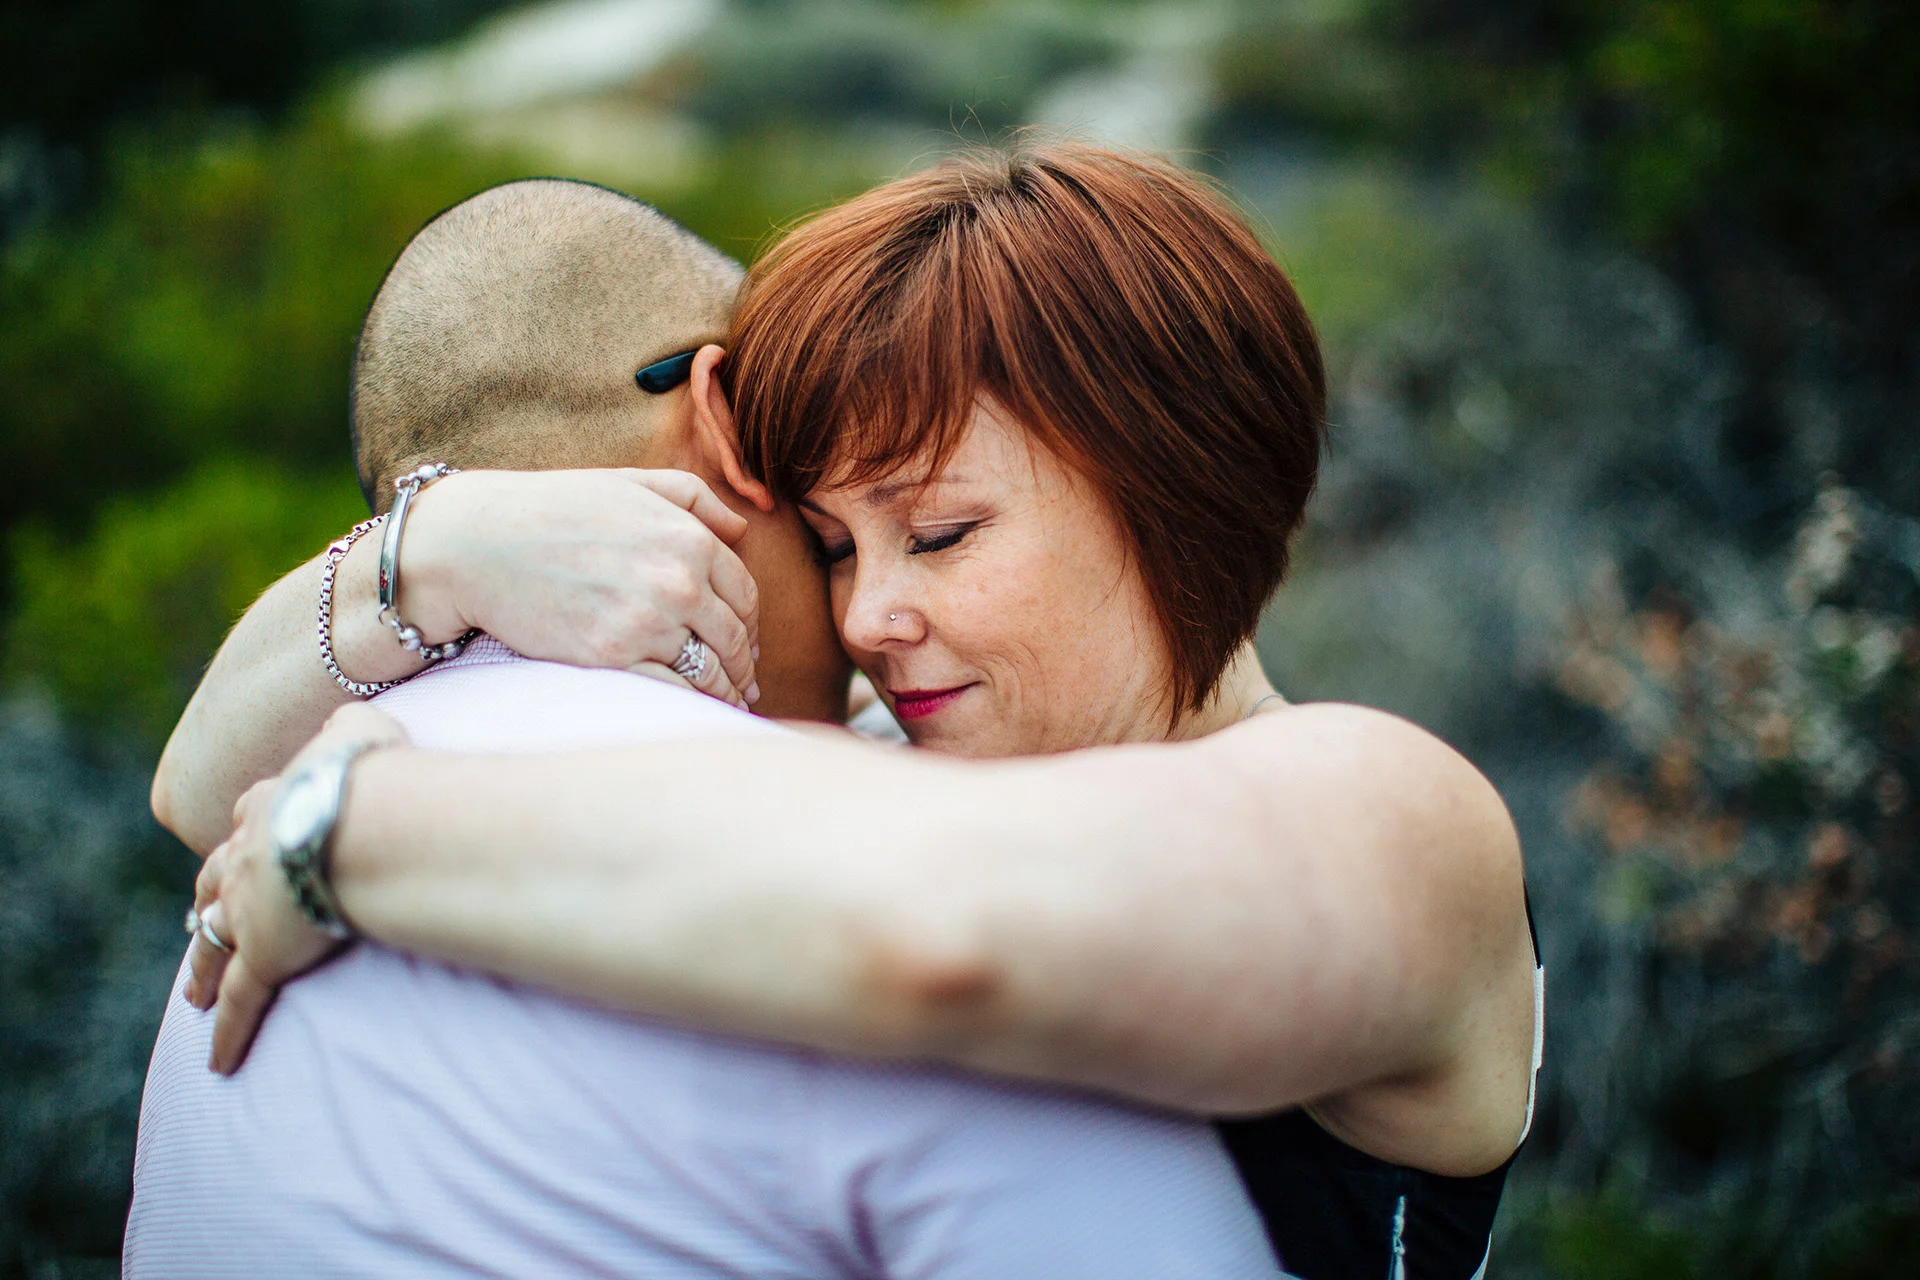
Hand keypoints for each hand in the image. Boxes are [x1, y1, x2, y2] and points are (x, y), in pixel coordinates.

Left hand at [185, 705, 409, 1072]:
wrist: (367, 822)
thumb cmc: (374, 775)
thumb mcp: (363, 729)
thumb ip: (352, 725)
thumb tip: (355, 722)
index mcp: (268, 806)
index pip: (246, 823)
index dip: (245, 838)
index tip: (246, 849)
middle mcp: (245, 856)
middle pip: (213, 884)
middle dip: (207, 902)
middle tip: (199, 921)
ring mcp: (248, 909)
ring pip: (211, 943)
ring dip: (200, 966)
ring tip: (191, 990)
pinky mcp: (263, 957)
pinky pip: (239, 1003)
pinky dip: (226, 1032)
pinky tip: (218, 1061)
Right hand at [405, 469, 762, 706]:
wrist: (476, 544)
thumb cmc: (552, 508)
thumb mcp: (630, 482)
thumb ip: (694, 499)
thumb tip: (742, 529)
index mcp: (688, 538)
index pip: (744, 594)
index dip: (750, 622)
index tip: (747, 641)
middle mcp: (677, 581)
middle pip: (734, 637)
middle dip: (744, 664)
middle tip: (746, 683)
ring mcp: (646, 623)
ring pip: (709, 671)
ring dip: (724, 691)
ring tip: (728, 704)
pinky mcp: (612, 658)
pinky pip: (673, 692)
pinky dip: (691, 706)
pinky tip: (694, 713)